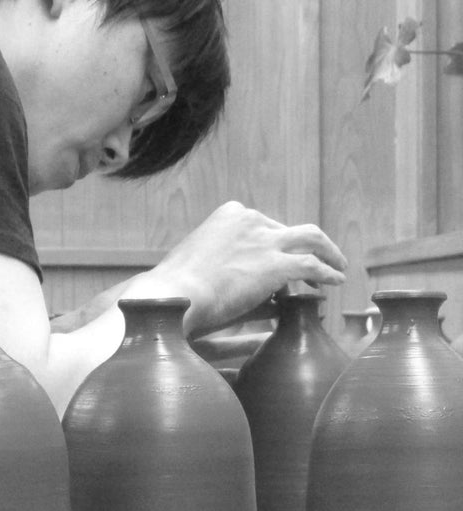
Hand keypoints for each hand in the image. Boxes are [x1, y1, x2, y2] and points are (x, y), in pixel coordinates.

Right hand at [143, 201, 346, 335]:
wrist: (171, 295)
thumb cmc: (175, 289)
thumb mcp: (197, 264)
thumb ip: (219, 264)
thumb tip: (231, 280)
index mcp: (229, 215)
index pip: (263, 225)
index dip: (276, 242)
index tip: (282, 257)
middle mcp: (250, 219)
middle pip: (288, 230)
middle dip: (305, 246)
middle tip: (318, 261)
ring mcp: (265, 240)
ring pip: (311, 239)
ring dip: (328, 252)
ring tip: (338, 267)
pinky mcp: (276, 265)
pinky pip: (313, 266)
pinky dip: (328, 272)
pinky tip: (336, 282)